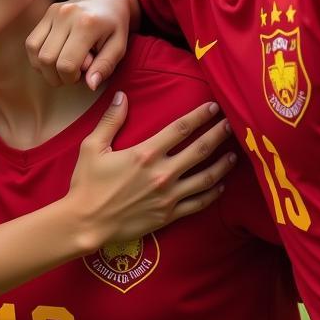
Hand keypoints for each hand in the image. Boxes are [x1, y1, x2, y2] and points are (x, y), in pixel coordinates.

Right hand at [27, 0, 137, 89]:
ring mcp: (54, 11)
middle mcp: (66, 15)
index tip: (81, 77)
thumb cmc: (115, 27)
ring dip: (44, 68)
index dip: (71, 79)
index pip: (66, 64)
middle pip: (47, 59)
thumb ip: (105, 67)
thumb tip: (91, 85)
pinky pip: (31, 42)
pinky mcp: (47, 12)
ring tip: (61, 67)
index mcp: (87, 24)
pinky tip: (53, 59)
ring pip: (34, 51)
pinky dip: (37, 57)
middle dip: (56, 76)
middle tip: (72, 74)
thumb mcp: (119, 48)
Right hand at [68, 95, 233, 247]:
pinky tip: (220, 186)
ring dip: (222, 164)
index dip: (199, 116)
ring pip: (206, 178)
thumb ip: (110, 120)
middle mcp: (162, 173)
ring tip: (234, 154)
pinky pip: (199, 203)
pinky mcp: (169, 215)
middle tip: (232, 124)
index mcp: (145, 154)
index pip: (180, 129)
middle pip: (200, 150)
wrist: (86, 223)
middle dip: (218, 135)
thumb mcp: (92, 147)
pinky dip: (213, 193)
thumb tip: (122, 96)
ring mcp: (169, 196)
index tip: (213, 106)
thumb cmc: (87, 184)